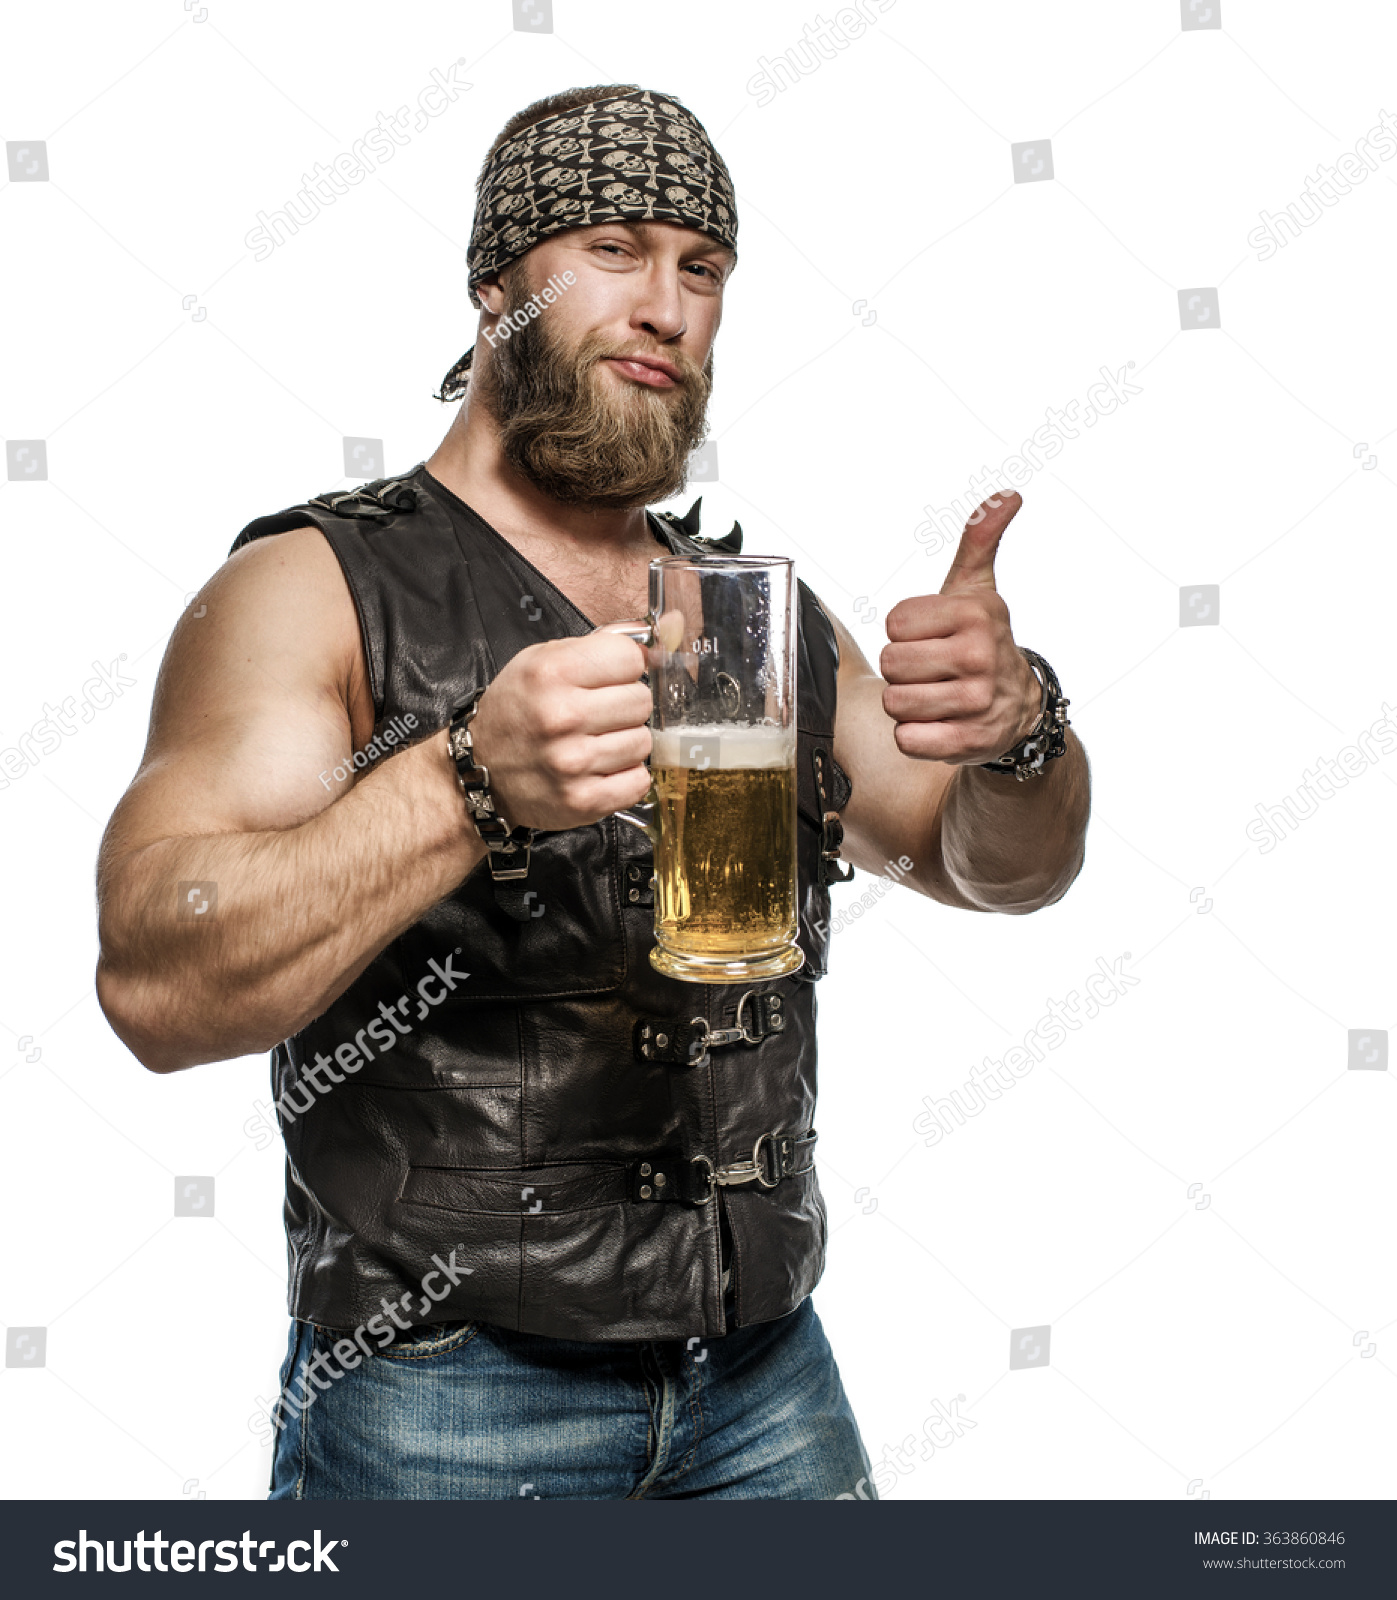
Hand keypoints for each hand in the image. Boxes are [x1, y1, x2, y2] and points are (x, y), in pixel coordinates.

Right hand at [466, 620, 656, 831]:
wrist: (480, 768)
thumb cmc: (518, 710)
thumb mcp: (544, 660)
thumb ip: (605, 643)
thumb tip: (670, 628)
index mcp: (552, 673)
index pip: (631, 658)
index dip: (622, 668)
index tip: (606, 679)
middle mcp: (562, 717)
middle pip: (642, 701)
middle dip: (625, 707)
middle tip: (598, 715)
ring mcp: (573, 763)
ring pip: (644, 743)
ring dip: (625, 742)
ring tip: (594, 743)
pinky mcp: (583, 800)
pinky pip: (639, 781)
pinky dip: (625, 776)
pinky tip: (600, 768)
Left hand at [879, 491, 1042, 764]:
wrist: (1019, 708)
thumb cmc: (981, 641)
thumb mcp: (977, 589)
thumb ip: (979, 540)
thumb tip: (1008, 496)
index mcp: (974, 613)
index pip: (894, 623)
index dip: (904, 633)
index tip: (932, 637)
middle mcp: (979, 655)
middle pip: (891, 664)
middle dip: (903, 671)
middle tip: (933, 671)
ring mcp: (976, 701)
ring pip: (895, 703)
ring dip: (907, 704)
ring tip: (936, 696)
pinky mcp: (968, 741)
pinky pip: (907, 739)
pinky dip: (915, 736)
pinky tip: (940, 724)